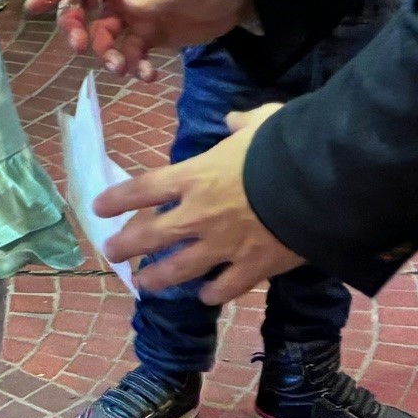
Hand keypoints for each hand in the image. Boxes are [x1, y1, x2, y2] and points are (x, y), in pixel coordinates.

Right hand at [24, 0, 248, 79]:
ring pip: (104, 36)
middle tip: (80, 49)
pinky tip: (147, 75)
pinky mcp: (151, 34)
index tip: (33, 7)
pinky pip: (130, 53)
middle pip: (84, 8)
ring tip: (123, 69)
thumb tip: (126, 7)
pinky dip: (134, 66)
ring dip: (107, 55)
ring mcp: (136, 13)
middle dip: (76, 29)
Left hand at [94, 102, 304, 301]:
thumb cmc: (284, 147)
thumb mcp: (260, 122)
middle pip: (151, 235)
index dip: (118, 199)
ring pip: (180, 269)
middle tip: (111, 252)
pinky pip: (226, 287)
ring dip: (158, 278)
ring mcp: (223, 246)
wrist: (319, 187)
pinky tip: (206, 298)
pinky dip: (214, 293)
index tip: (99, 208)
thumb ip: (241, 123)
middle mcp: (199, 214)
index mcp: (195, 176)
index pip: (144, 188)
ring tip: (144, 284)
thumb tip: (233, 119)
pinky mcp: (251, 268)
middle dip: (126, 245)